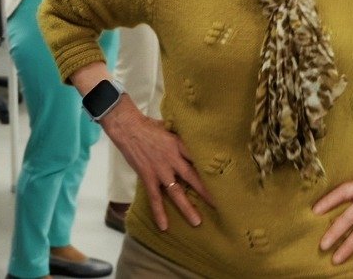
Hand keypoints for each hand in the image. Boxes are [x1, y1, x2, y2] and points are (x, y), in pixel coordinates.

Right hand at [99, 103, 215, 230]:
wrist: (128, 128)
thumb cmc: (150, 126)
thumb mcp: (172, 128)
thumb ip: (183, 138)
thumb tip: (198, 141)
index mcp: (180, 144)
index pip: (199, 158)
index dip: (211, 169)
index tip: (224, 179)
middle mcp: (172, 159)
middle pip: (192, 177)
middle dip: (206, 191)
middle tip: (219, 205)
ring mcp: (160, 170)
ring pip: (176, 192)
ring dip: (186, 207)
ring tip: (196, 221)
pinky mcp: (148, 177)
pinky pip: (154, 198)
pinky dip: (159, 212)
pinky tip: (164, 226)